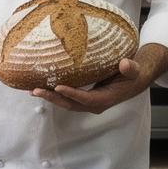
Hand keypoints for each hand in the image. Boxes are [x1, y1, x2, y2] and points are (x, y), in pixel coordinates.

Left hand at [31, 44, 167, 114]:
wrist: (133, 81)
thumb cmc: (132, 74)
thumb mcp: (134, 70)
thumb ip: (130, 67)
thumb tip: (126, 64)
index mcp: (105, 98)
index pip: (86, 98)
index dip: (72, 94)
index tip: (58, 87)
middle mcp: (94, 104)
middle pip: (71, 104)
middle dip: (53, 98)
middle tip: (36, 91)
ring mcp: (88, 102)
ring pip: (66, 102)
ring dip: (50, 97)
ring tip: (33, 90)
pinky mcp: (83, 98)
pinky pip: (67, 98)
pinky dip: (55, 94)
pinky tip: (43, 87)